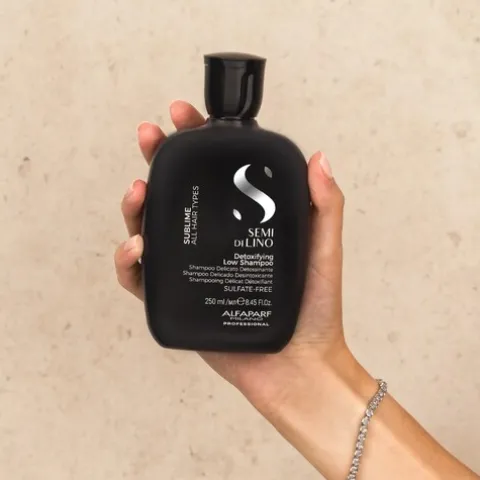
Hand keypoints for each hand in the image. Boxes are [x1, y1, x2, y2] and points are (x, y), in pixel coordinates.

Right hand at [114, 100, 350, 410]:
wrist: (297, 366)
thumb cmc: (315, 311)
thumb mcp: (323, 250)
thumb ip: (324, 206)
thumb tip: (318, 157)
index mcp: (243, 222)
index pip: (215, 173)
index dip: (196, 141)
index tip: (185, 117)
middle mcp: (214, 239)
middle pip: (177, 192)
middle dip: (158, 160)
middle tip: (149, 137)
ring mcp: (193, 268)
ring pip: (151, 228)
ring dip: (136, 206)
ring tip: (138, 191)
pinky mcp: (178, 300)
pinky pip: (143, 278)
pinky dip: (130, 261)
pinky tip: (137, 247)